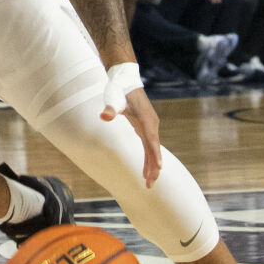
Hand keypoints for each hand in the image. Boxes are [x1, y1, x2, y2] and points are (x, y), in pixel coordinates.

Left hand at [99, 65, 160, 184]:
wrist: (125, 79)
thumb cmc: (119, 89)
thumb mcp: (113, 98)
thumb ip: (110, 109)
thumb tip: (104, 116)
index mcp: (146, 120)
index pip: (151, 141)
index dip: (154, 155)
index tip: (158, 169)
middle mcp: (151, 124)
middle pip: (154, 149)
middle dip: (153, 168)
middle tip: (149, 185)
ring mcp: (150, 126)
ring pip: (153, 149)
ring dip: (152, 165)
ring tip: (148, 182)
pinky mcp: (146, 126)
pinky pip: (150, 146)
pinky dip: (149, 157)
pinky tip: (147, 168)